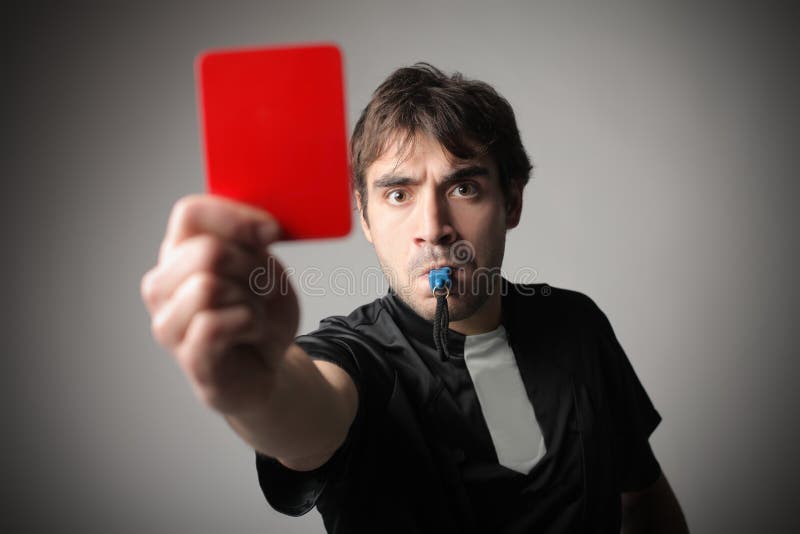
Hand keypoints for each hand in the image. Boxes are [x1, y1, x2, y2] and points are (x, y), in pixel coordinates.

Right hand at [140, 194, 298, 413]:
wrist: (269, 366)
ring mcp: (168, 323)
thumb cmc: (261, 311)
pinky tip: (252, 333)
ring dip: (251, 298)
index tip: (273, 233)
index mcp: (179, 252)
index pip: (190, 214)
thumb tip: (265, 228)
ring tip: (255, 312)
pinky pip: (215, 324)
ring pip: (208, 286)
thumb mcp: (264, 266)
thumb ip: (254, 241)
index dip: (235, 218)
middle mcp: (162, 285)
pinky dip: (250, 324)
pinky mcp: (188, 357)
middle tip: (265, 287)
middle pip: (206, 251)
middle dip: (251, 266)